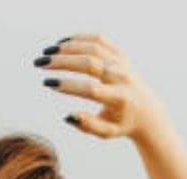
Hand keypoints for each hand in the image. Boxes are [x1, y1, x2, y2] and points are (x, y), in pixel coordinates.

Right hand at [33, 33, 169, 142]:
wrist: (146, 110)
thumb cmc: (121, 123)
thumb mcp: (107, 132)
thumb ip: (88, 126)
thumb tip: (68, 116)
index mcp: (119, 98)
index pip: (91, 89)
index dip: (68, 86)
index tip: (48, 83)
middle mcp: (122, 77)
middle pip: (90, 64)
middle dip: (62, 62)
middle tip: (40, 64)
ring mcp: (122, 63)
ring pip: (92, 48)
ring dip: (67, 48)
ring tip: (47, 53)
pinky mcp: (120, 54)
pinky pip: (98, 40)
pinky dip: (79, 39)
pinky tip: (61, 44)